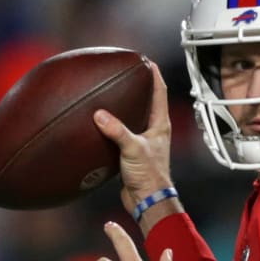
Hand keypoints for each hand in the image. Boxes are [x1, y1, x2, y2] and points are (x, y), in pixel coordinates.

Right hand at [92, 62, 175, 218]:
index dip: (154, 74)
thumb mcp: (133, 149)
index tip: (145, 60)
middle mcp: (154, 130)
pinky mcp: (132, 153)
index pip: (160, 91)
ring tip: (111, 94)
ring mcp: (144, 141)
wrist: (147, 200)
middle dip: (139, 86)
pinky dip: (113, 125)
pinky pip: (122, 132)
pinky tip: (101, 123)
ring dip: (125, 106)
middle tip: (126, 73)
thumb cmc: (149, 175)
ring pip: (134, 117)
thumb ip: (117, 131)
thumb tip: (99, 115)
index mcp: (160, 124)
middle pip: (148, 101)